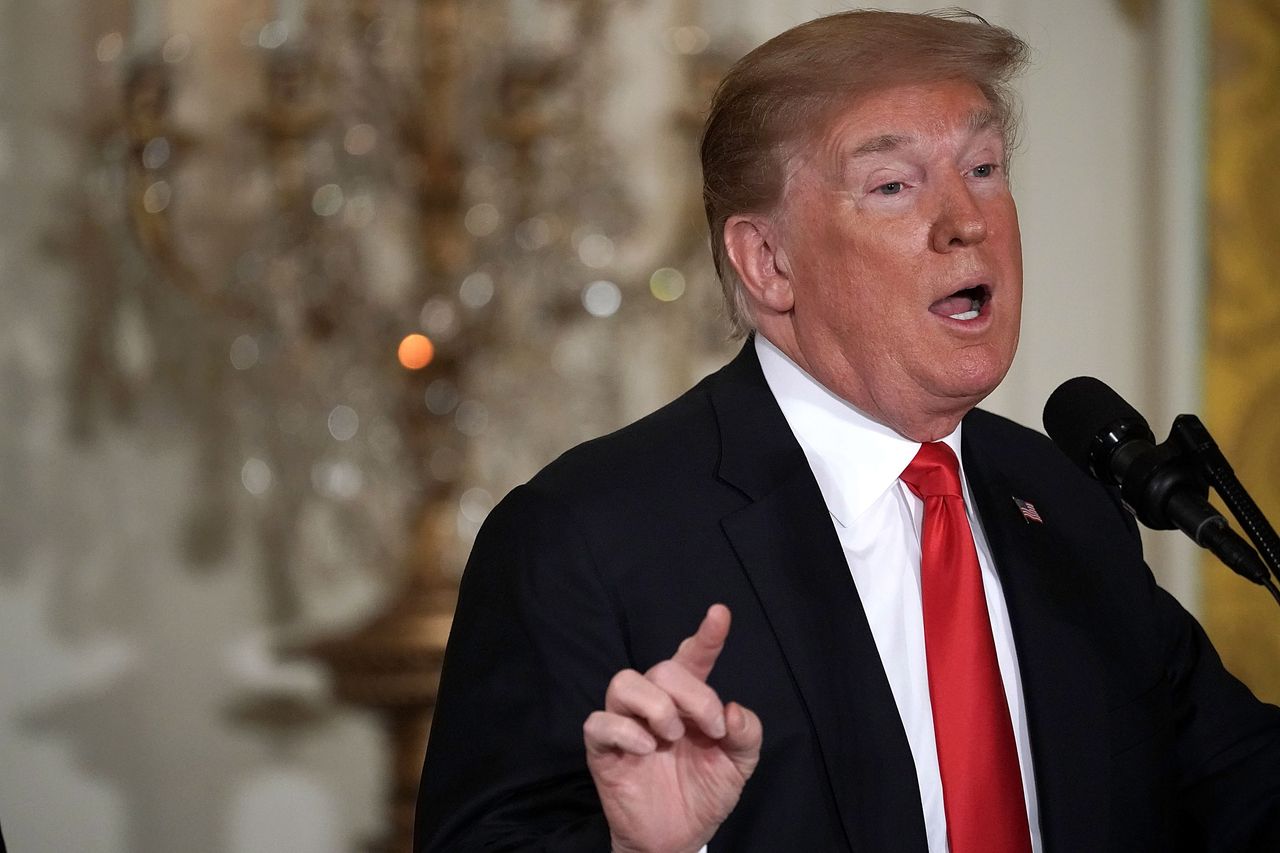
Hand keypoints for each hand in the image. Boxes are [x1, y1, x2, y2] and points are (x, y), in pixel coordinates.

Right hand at [583, 604, 762, 852]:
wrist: (678, 838)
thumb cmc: (703, 792)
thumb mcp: (738, 765)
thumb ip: (746, 734)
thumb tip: (733, 710)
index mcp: (687, 700)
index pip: (692, 657)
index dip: (706, 634)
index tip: (720, 613)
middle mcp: (654, 703)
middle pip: (661, 668)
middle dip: (692, 694)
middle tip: (709, 728)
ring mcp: (626, 723)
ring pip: (623, 682)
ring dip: (655, 705)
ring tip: (672, 735)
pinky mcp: (603, 749)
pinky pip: (599, 722)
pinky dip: (626, 731)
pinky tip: (647, 749)